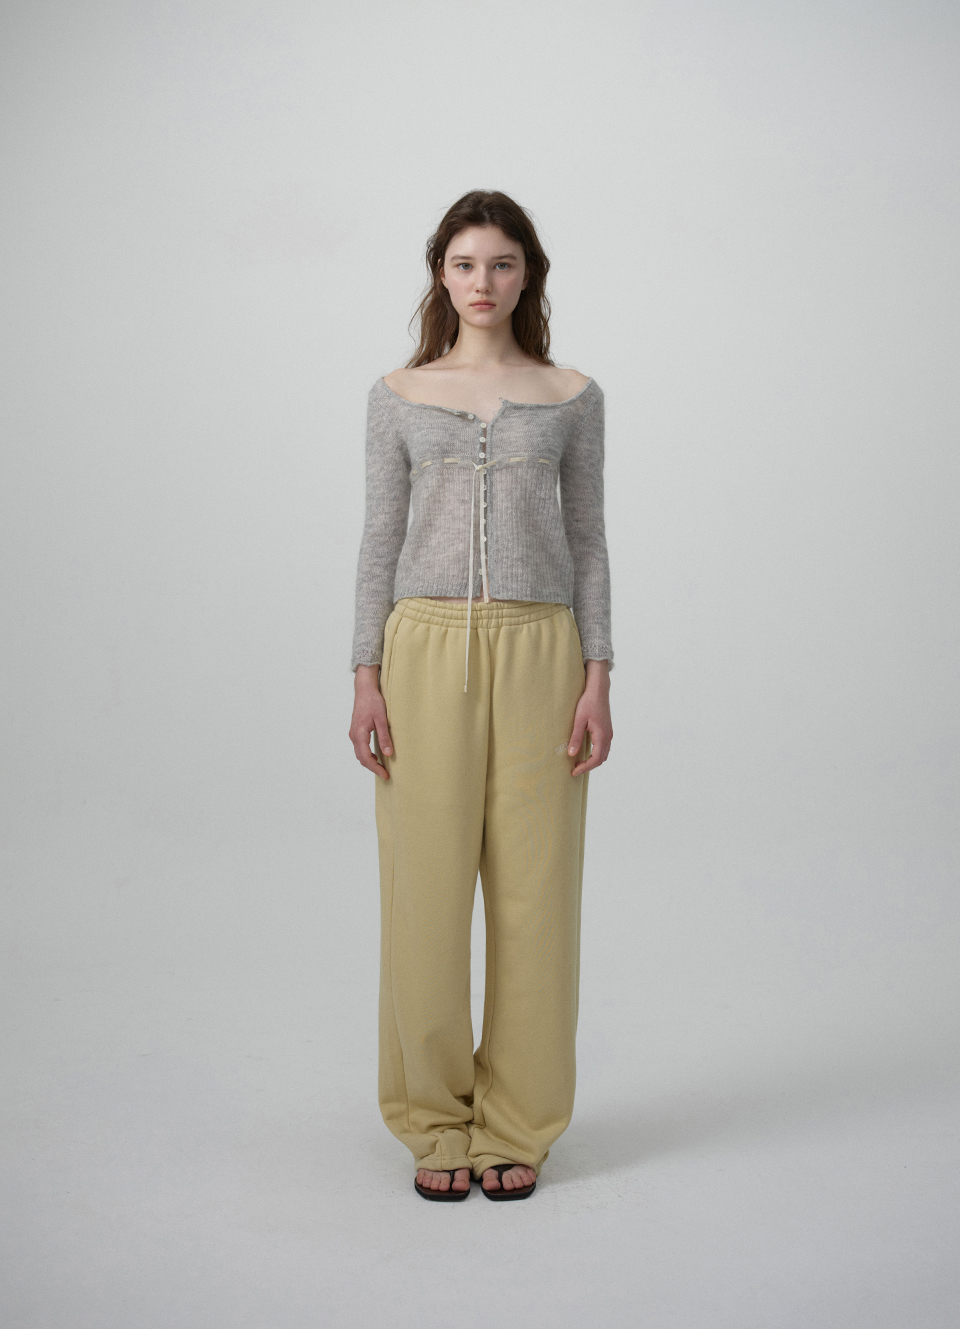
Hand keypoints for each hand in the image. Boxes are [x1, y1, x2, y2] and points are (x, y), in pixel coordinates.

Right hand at [349, 664, 393, 779]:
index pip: (366, 758)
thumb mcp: (382, 720)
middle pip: (361, 758)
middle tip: (385, 774)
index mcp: (359, 734)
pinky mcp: (356, 731)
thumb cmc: (373, 702)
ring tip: (382, 767)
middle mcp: (353, 736)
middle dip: (373, 768)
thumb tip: (388, 754)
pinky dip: (367, 755)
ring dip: (369, 762)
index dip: (376, 768)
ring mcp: (353, 734)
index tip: (386, 775)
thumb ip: (384, 737)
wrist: (364, 690)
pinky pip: (360, 748)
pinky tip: (377, 755)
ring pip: (359, 754)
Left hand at [567, 659, 611, 776]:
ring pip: (604, 754)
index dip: (585, 767)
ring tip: (578, 762)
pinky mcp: (607, 730)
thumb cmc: (588, 702)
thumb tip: (571, 754)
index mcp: (602, 735)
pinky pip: (604, 747)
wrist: (598, 690)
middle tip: (574, 769)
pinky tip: (585, 752)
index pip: (595, 759)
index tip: (573, 771)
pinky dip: (596, 754)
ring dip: (593, 761)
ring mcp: (609, 733)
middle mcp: (608, 736)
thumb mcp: (579, 720)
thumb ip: (576, 738)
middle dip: (588, 766)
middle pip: (601, 759)